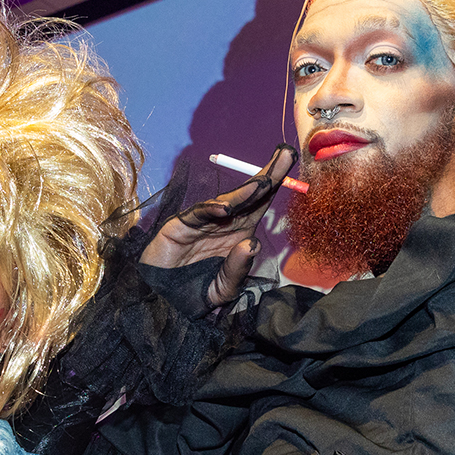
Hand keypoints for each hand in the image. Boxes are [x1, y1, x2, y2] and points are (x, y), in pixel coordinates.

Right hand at [140, 146, 295, 307]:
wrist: (163, 299)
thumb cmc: (195, 291)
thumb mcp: (224, 288)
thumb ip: (237, 271)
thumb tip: (251, 245)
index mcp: (239, 232)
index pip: (261, 204)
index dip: (275, 184)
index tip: (291, 163)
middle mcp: (224, 222)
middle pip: (249, 195)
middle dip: (268, 175)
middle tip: (285, 155)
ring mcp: (202, 221)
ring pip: (226, 202)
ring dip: (245, 192)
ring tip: (264, 183)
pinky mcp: (181, 225)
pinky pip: (198, 215)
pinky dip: (211, 211)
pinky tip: (225, 209)